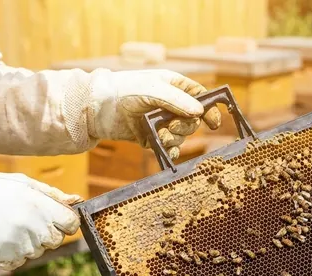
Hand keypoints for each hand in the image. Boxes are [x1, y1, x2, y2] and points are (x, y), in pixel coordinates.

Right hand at [0, 164, 81, 269]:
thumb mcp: (25, 184)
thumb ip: (54, 195)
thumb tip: (77, 201)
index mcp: (43, 208)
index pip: (71, 225)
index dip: (65, 222)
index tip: (56, 218)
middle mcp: (35, 229)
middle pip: (56, 240)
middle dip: (47, 232)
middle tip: (26, 220)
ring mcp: (21, 246)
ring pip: (38, 251)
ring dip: (29, 242)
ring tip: (9, 226)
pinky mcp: (7, 258)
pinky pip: (20, 261)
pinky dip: (13, 253)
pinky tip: (0, 237)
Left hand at [87, 69, 221, 157]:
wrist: (97, 109)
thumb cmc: (124, 91)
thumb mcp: (152, 90)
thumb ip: (177, 101)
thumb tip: (200, 111)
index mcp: (174, 87)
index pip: (199, 97)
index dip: (209, 109)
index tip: (214, 122)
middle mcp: (170, 104)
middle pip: (192, 120)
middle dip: (185, 126)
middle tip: (172, 126)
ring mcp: (160, 122)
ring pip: (181, 135)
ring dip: (174, 138)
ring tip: (160, 135)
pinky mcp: (151, 137)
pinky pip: (168, 147)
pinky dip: (169, 150)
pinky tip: (167, 151)